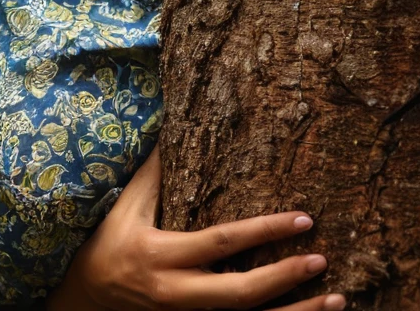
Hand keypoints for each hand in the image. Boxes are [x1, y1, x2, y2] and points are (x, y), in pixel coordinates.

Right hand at [46, 145, 344, 310]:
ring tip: (337, 299)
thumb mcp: (126, 206)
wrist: (82, 299)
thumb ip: (152, 172)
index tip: (303, 218)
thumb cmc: (107, 242)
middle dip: (285, 279)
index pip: (222, 241)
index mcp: (161, 255)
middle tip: (321, 259)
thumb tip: (169, 126)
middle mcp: (176, 293)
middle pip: (240, 294)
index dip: (264, 231)